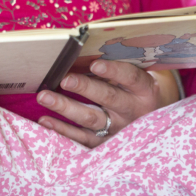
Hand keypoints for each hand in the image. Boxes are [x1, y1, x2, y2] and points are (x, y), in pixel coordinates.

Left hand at [36, 60, 179, 147]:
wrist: (151, 124)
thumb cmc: (135, 91)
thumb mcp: (136, 79)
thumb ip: (117, 68)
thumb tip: (83, 52)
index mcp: (144, 90)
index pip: (130, 77)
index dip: (113, 70)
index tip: (94, 64)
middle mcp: (132, 110)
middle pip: (108, 98)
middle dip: (85, 88)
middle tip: (65, 79)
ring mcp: (119, 129)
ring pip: (91, 118)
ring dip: (65, 107)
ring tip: (44, 97)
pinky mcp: (105, 143)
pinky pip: (82, 138)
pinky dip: (62, 130)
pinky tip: (45, 120)